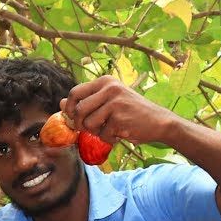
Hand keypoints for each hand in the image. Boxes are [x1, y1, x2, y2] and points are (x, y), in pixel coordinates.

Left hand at [60, 76, 176, 145]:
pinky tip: (121, 133)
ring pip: (88, 124)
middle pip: (78, 110)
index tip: (73, 118)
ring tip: (109, 129)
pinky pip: (102, 134)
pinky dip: (109, 138)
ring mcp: (115, 102)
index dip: (69, 108)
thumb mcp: (108, 103)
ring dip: (96, 132)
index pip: (74, 92)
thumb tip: (60, 103)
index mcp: (105, 81)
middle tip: (90, 129)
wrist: (159, 122)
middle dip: (79, 124)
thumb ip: (86, 102)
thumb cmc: (131, 113)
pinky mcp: (120, 117)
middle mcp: (110, 88)